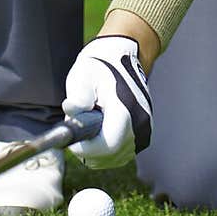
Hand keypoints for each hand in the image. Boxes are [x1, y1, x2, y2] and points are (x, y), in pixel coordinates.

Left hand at [62, 35, 152, 168]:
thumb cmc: (102, 65)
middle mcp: (141, 124)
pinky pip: (122, 154)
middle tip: (78, 130)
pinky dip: (107, 150)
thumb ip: (79, 94)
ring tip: (90, 125)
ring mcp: (145, 131)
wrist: (125, 57)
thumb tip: (71, 109)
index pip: (107, 146)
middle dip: (89, 150)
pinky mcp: (144, 134)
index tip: (71, 140)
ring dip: (98, 150)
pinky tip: (99, 130)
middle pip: (111, 156)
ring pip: (115, 158)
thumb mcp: (85, 74)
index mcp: (126, 111)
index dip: (86, 149)